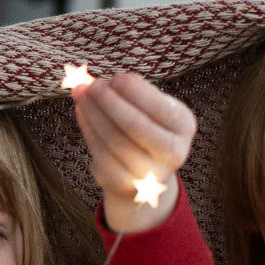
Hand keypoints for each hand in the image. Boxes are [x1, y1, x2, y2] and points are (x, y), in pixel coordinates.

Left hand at [72, 72, 195, 234]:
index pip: (161, 109)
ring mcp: (149, 175)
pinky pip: (102, 156)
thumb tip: (106, 82)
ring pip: (115, 140)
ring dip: (93, 114)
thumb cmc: (146, 126)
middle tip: (90, 85)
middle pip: (136, 126)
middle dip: (110, 102)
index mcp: (184, 127)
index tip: (115, 78)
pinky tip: (82, 114)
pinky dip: (89, 131)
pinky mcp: (125, 185)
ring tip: (81, 94)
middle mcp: (173, 154)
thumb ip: (135, 92)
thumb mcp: (150, 106)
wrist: (143, 170)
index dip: (136, 92)